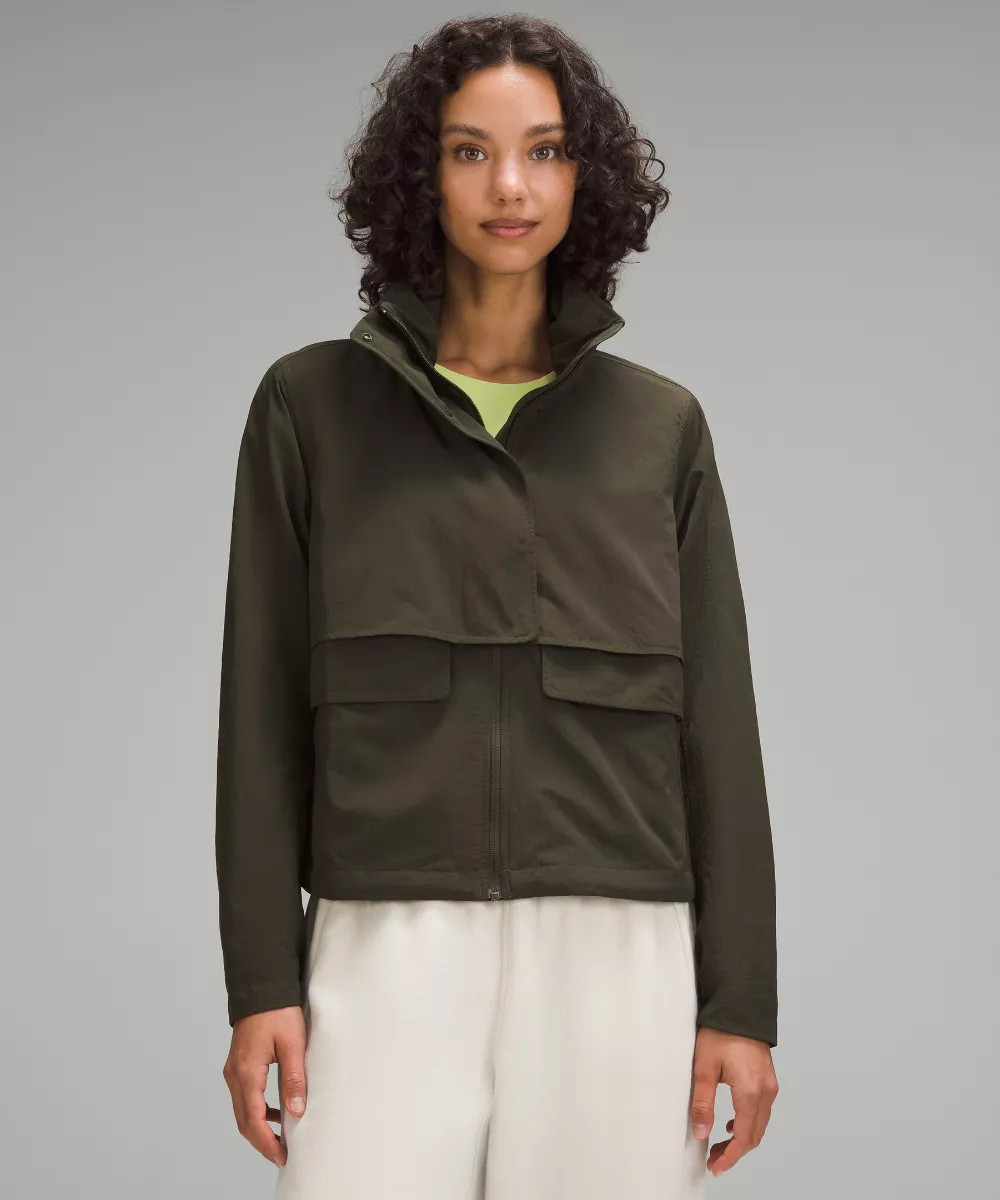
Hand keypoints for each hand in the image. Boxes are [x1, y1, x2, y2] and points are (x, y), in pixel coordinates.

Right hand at [222, 1005, 307, 1166]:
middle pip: (244, 1121)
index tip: (282, 1156)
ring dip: (260, 1127)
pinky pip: (245, 1097)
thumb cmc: (278, 1011)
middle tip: (282, 1156)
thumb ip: (293, 1078)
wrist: (262, 987)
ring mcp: (234, 1070)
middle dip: (262, 1142)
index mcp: (246, 1073)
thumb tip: (296, 1111)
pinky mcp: (239, 1065)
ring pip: (243, 1110)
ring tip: (281, 1139)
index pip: (253, 1120)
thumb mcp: (292, 1044)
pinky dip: (259, 1111)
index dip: (267, 1143)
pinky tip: (277, 1111)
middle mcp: (235, 1075)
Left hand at [689, 1026, 777, 1176]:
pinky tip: (731, 1123)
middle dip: (734, 1152)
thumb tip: (701, 1132)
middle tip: (714, 1159)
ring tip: (719, 1145)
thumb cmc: (720, 1032)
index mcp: (750, 1092)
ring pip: (759, 1124)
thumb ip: (702, 1102)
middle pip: (754, 1135)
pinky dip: (748, 1123)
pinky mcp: (767, 1078)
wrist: (739, 1006)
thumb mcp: (704, 1067)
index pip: (743, 1137)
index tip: (715, 1167)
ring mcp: (769, 1085)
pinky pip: (761, 1110)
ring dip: (741, 1138)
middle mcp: (765, 1092)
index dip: (730, 1157)